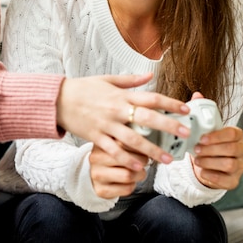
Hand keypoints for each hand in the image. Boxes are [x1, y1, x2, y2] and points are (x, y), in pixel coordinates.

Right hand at [57, 73, 190, 169]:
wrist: (58, 99)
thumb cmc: (82, 88)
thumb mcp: (106, 79)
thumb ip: (130, 80)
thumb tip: (150, 75)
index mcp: (121, 95)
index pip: (150, 97)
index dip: (169, 103)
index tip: (185, 109)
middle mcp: (116, 109)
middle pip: (147, 118)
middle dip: (168, 126)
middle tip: (185, 134)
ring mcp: (106, 124)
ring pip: (133, 139)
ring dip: (152, 150)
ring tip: (167, 160)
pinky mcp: (96, 136)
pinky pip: (114, 150)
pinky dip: (127, 159)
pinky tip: (139, 167)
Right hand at [89, 143, 147, 198]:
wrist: (96, 175)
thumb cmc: (111, 159)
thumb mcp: (116, 145)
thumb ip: (129, 142)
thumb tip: (147, 145)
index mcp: (102, 143)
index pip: (126, 143)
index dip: (142, 148)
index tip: (150, 151)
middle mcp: (97, 158)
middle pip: (130, 160)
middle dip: (142, 162)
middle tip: (142, 162)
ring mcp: (97, 174)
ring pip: (129, 175)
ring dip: (139, 175)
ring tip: (137, 172)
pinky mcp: (101, 189)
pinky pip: (126, 189)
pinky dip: (132, 186)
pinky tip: (128, 182)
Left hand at [189, 93, 242, 188]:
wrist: (207, 164)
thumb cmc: (207, 143)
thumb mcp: (205, 128)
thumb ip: (202, 111)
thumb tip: (197, 95)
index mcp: (236, 136)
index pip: (233, 133)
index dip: (218, 136)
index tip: (202, 138)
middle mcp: (242, 151)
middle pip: (232, 150)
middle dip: (212, 150)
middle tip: (196, 149)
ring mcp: (240, 167)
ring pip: (230, 165)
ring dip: (210, 162)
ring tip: (197, 160)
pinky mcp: (234, 181)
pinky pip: (227, 181)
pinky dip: (212, 176)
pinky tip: (202, 171)